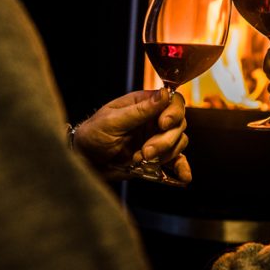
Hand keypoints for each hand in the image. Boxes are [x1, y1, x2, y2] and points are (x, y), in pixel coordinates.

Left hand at [71, 88, 190, 182]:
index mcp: (144, 104)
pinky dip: (182, 168)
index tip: (162, 124)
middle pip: (179, 124)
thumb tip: (164, 93)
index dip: (173, 112)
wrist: (85, 162)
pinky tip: (184, 177)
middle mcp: (154, 119)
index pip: (173, 101)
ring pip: (179, 142)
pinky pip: (177, 160)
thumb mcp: (112, 121)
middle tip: (146, 151)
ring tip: (141, 159)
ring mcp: (157, 138)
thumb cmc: (92, 135)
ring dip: (165, 154)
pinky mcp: (157, 157)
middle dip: (165, 140)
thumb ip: (140, 110)